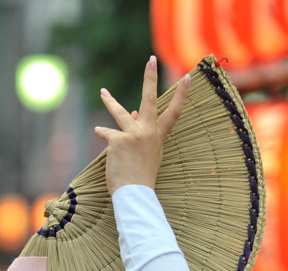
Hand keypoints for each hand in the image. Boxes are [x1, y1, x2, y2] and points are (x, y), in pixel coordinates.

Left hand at [94, 56, 190, 193]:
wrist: (135, 193)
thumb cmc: (142, 175)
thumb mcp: (148, 151)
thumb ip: (142, 131)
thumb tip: (133, 111)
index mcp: (158, 135)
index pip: (174, 112)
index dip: (181, 94)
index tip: (188, 76)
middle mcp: (148, 132)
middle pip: (149, 99)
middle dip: (150, 78)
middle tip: (151, 60)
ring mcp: (133, 135)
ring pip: (120, 113)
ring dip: (110, 101)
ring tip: (102, 92)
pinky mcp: (118, 141)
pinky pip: (107, 133)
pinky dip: (103, 133)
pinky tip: (99, 132)